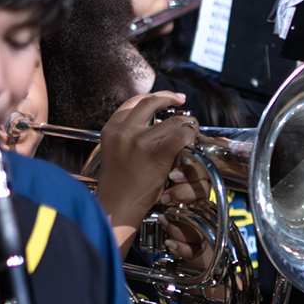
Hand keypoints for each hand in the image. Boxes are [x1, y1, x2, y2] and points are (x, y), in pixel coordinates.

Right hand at [89, 92, 198, 231]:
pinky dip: (190, 135)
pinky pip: (181, 135)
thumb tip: (154, 123)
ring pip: (172, 121)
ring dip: (186, 124)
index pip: (134, 102)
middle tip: (182, 103)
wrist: (117, 205)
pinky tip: (192, 140)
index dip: (154, 97)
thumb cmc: (120, 184)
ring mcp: (140, 141)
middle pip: (151, 103)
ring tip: (191, 129)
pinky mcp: (156, 154)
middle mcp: (124, 131)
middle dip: (170, 99)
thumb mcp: (116, 151)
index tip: (167, 98)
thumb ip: (129, 134)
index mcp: (111, 129)